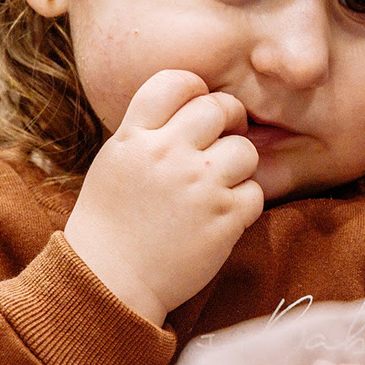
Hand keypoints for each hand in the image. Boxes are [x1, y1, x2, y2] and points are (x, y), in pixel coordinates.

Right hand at [64, 69, 262, 324]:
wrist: (109, 282)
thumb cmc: (111, 221)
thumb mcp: (116, 161)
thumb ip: (148, 129)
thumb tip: (192, 101)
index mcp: (134, 138)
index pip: (175, 82)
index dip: (194, 88)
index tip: (197, 105)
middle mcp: (167, 155)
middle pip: (219, 108)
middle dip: (229, 119)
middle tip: (226, 136)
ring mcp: (198, 187)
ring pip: (246, 150)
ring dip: (239, 164)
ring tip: (221, 181)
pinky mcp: (223, 220)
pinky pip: (255, 192)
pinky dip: (244, 202)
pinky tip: (223, 213)